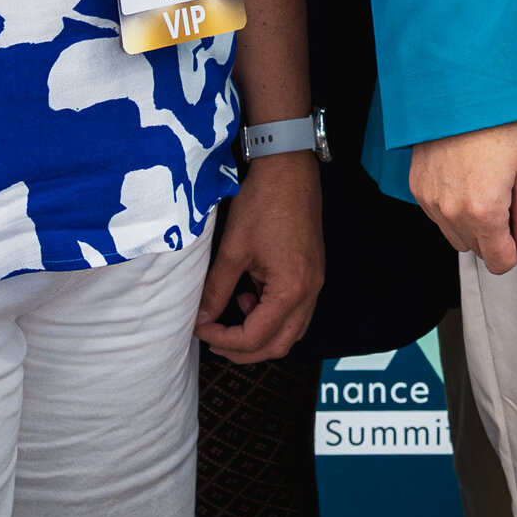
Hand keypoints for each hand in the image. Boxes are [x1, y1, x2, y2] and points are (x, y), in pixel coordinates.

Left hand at [196, 152, 324, 363]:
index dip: (223, 340)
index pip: (256, 337)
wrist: (289, 167)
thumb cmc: (262, 203)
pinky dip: (273, 315)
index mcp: (291, 289)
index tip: (201, 329)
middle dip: (244, 350)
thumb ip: (216, 290)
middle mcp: (310, 291)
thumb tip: (201, 319)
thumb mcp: (233, 250)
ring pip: (291, 330)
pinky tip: (251, 295)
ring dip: (261, 335)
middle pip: (280, 344)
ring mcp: (316, 281)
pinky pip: (297, 311)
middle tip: (214, 340)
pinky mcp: (313, 271)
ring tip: (233, 316)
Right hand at [412, 121, 516, 273]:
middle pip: (479, 251)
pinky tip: (464, 178)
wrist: (460, 92)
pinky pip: (440, 217)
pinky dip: (454, 208)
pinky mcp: (418, 190)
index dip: (515, 248)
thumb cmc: (498, 125)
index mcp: (483, 212)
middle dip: (496, 234)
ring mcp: (431, 203)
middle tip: (504, 195)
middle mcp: (452, 213)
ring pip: (457, 237)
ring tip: (483, 184)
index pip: (500, 262)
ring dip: (473, 224)